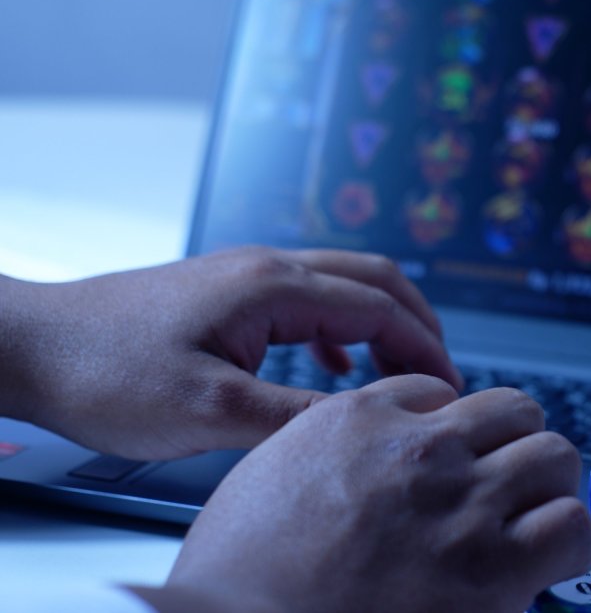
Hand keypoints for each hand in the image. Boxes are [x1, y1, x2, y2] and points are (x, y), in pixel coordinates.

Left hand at [0, 246, 460, 459]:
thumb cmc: (106, 371)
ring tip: (403, 373)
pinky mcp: (227, 294)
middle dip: (418, 325)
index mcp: (275, 286)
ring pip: (343, 286)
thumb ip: (297, 415)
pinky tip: (334, 369)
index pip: (380, 307)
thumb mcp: (211, 410)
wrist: (31, 347)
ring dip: (383, 324)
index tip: (451, 388)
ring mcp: (246, 275)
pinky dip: (341, 331)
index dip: (425, 348)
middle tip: (442, 376)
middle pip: (375, 280)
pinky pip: (308, 301)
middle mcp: (268, 267)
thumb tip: (368, 419)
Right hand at [138, 377, 590, 612]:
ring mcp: (462, 503)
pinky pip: (570, 526)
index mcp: (360, 420)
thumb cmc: (236, 576)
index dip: (456, 431)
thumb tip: (374, 453)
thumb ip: (332, 447)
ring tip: (532, 519)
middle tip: (506, 485)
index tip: (457, 460)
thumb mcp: (268, 474)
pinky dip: (566, 540)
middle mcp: (420, 450)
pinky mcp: (493, 568)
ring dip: (549, 486)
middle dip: (516, 446)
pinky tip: (545, 561)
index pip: (444, 393)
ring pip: (555, 456)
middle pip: (516, 412)